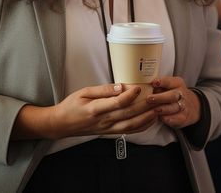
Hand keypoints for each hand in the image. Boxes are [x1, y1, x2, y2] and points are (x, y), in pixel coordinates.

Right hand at [14, 84, 157, 139]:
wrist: (63, 124)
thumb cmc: (72, 105)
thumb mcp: (83, 92)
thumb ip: (103, 90)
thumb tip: (120, 87)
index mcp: (96, 109)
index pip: (117, 103)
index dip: (130, 95)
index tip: (139, 87)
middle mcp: (104, 121)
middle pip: (129, 114)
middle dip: (145, 106)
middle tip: (156, 97)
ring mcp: (108, 129)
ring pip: (132, 125)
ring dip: (147, 117)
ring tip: (158, 108)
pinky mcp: (111, 133)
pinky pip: (129, 131)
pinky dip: (142, 126)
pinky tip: (150, 119)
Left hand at [147, 77, 199, 128]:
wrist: (191, 107)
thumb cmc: (173, 94)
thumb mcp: (169, 86)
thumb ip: (158, 86)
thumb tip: (141, 86)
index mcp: (177, 83)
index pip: (169, 81)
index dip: (162, 82)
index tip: (154, 83)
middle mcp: (181, 94)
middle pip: (172, 95)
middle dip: (160, 97)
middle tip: (149, 99)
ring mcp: (184, 106)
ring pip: (174, 107)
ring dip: (163, 109)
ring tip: (154, 110)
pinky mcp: (183, 117)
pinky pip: (176, 118)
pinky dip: (169, 119)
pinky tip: (161, 118)